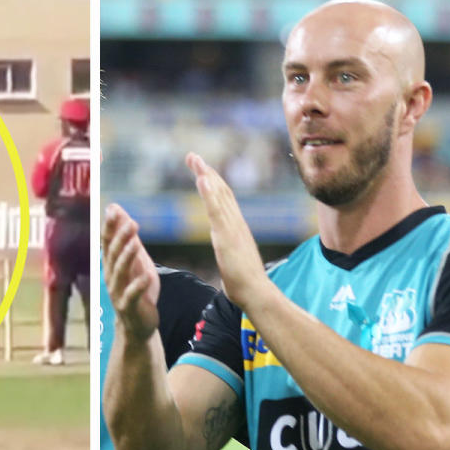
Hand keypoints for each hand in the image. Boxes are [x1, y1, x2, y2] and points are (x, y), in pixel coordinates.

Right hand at [102, 203, 159, 341]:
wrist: (137, 325)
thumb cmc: (136, 289)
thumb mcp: (135, 260)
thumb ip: (127, 237)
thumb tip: (115, 208)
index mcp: (112, 264)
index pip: (108, 242)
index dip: (110, 226)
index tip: (113, 210)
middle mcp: (111, 276)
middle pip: (113, 254)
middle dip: (121, 238)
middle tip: (130, 222)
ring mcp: (118, 292)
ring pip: (120, 273)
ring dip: (127, 257)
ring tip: (135, 243)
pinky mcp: (129, 307)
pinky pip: (132, 295)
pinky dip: (138, 286)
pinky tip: (147, 277)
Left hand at [186, 152, 266, 310]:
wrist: (256, 293)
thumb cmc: (244, 283)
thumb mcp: (232, 261)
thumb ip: (230, 252)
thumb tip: (227, 254)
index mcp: (236, 228)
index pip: (224, 199)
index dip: (212, 183)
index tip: (201, 169)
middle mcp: (236, 223)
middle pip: (221, 191)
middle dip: (206, 172)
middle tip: (193, 156)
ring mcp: (233, 228)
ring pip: (219, 195)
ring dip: (206, 175)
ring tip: (195, 160)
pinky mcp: (227, 236)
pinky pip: (217, 210)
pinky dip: (209, 192)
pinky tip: (202, 178)